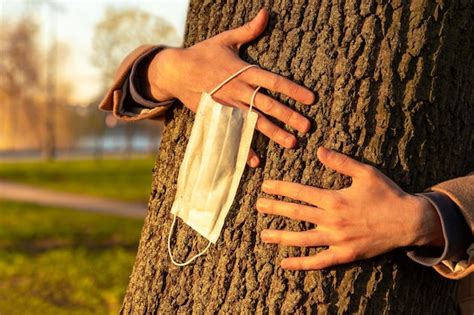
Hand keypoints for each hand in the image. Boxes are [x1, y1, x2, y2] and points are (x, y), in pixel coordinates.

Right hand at [147, 9, 314, 166]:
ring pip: (255, 122)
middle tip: (308, 127)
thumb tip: (267, 11)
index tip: (311, 99)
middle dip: (289, 116)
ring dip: (274, 133)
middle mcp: (239, 90)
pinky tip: (256, 160)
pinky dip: (243, 147)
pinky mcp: (218, 116)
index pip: (274, 82)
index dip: (294, 90)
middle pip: (269, 105)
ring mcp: (228, 106)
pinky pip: (233, 133)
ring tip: (292, 143)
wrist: (176, 71)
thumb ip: (249, 30)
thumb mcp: (226, 39)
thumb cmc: (203, 53)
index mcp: (244, 71)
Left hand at [256, 147, 444, 269]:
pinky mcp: (345, 254)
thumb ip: (341, 162)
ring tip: (263, 235)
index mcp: (334, 199)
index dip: (280, 188)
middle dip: (274, 209)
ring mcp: (337, 239)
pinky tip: (284, 263)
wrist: (409, 222)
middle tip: (257, 206)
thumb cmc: (387, 195)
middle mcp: (332, 220)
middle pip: (296, 214)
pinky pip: (319, 261)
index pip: (300, 193)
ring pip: (302, 239)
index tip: (265, 186)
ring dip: (281, 237)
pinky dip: (301, 263)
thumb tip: (319, 150)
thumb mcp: (366, 173)